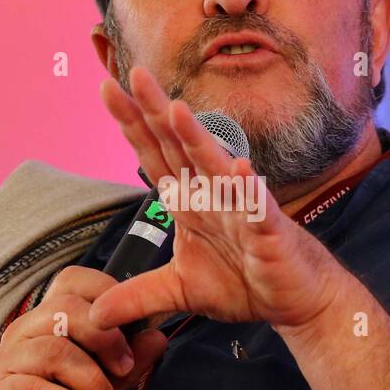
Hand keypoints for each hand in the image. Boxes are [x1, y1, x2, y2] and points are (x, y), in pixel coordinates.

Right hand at [0, 266, 167, 389]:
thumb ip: (128, 367)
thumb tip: (157, 337)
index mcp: (47, 323)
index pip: (72, 281)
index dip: (105, 291)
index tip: (131, 325)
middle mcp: (24, 334)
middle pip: (65, 309)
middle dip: (105, 338)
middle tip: (125, 368)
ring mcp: (7, 364)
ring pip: (52, 351)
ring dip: (89, 378)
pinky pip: (31, 388)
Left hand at [89, 66, 340, 332]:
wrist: (295, 300)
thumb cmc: (245, 281)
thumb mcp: (179, 291)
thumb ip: (137, 296)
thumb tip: (94, 314)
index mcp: (190, 202)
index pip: (154, 156)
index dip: (132, 124)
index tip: (106, 89)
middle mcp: (212, 195)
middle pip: (179, 148)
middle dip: (155, 112)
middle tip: (134, 74)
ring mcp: (241, 209)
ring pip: (215, 168)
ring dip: (197, 139)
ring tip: (176, 110)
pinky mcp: (269, 231)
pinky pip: (257, 208)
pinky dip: (248, 190)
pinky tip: (238, 169)